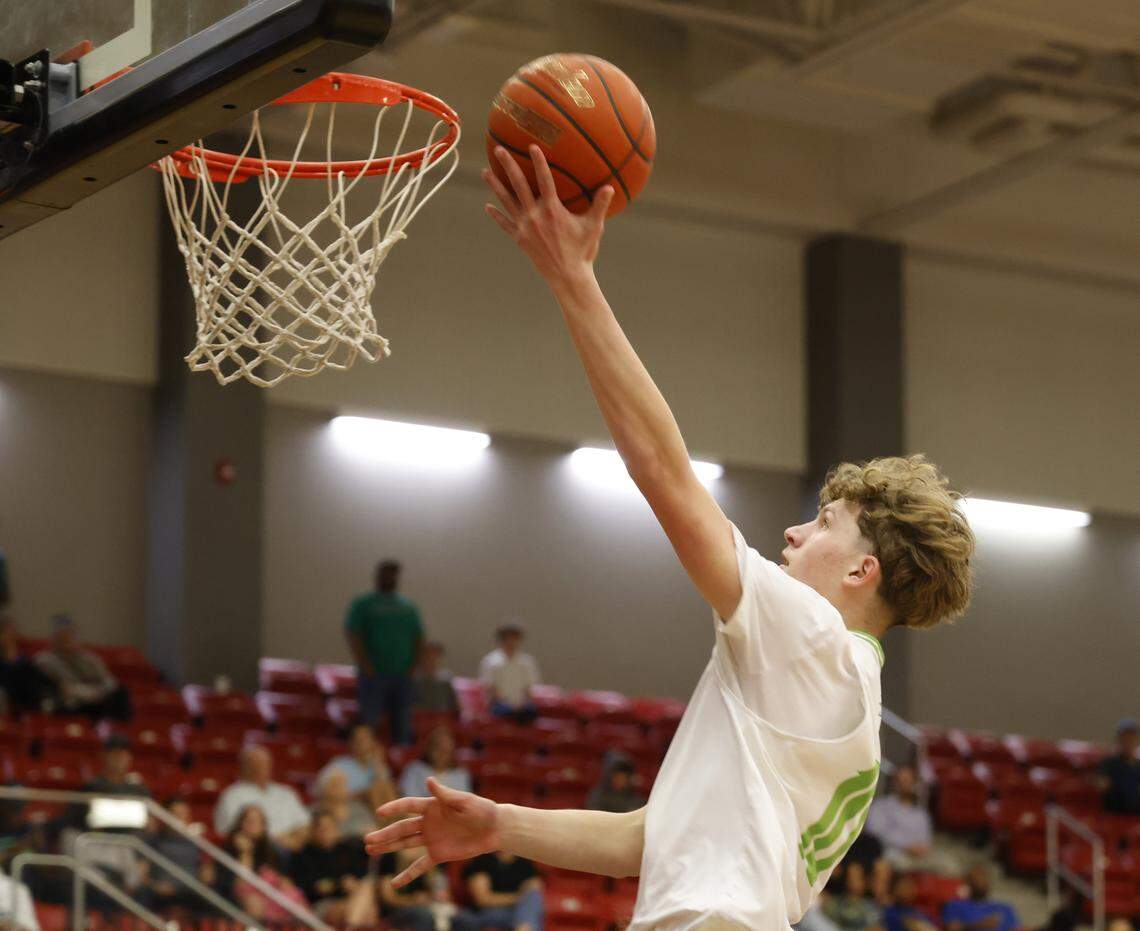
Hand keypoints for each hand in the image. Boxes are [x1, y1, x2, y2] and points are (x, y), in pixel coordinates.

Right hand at [364, 777, 499, 887]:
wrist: (494, 828)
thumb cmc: (481, 809)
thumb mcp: (464, 801)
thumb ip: (445, 794)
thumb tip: (428, 780)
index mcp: (433, 806)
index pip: (409, 806)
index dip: (394, 808)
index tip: (379, 812)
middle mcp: (428, 823)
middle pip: (402, 828)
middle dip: (385, 835)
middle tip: (367, 840)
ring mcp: (432, 839)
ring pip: (405, 844)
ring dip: (388, 848)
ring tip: (370, 851)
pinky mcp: (439, 855)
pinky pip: (420, 866)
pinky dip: (408, 875)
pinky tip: (394, 884)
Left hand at [483, 145, 614, 287]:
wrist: (567, 277)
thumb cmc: (583, 251)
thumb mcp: (594, 227)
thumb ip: (600, 205)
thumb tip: (610, 187)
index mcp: (552, 210)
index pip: (544, 180)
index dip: (538, 162)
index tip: (531, 146)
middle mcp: (535, 216)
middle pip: (518, 185)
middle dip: (508, 165)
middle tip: (499, 149)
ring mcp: (524, 228)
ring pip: (507, 202)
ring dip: (495, 186)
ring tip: (485, 172)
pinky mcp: (520, 239)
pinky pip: (505, 224)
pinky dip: (497, 215)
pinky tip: (488, 206)